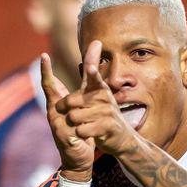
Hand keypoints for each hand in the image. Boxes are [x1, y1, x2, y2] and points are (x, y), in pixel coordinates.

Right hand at [40, 52, 93, 179]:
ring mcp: (56, 124)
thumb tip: (87, 72)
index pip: (50, 85)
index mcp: (58, 105)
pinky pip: (73, 122)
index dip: (46, 70)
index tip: (43, 54)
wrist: (78, 160)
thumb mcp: (83, 110)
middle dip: (46, 73)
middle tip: (43, 55)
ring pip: (64, 104)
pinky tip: (82, 113)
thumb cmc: (79, 132)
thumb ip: (84, 93)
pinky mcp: (64, 136)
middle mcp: (53, 112)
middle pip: (50, 90)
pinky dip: (80, 118)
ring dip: (71, 96)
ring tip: (68, 90)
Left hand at [60, 41, 140, 156]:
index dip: (92, 68)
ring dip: (74, 123)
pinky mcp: (108, 127)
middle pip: (71, 100)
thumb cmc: (104, 115)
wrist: (121, 139)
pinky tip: (89, 133)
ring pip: (75, 116)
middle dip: (65, 109)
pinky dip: (81, 133)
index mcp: (100, 88)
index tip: (91, 59)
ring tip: (85, 124)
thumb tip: (94, 46)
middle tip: (72, 114)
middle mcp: (104, 97)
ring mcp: (107, 112)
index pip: (94, 75)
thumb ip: (92, 75)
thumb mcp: (99, 94)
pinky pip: (82, 129)